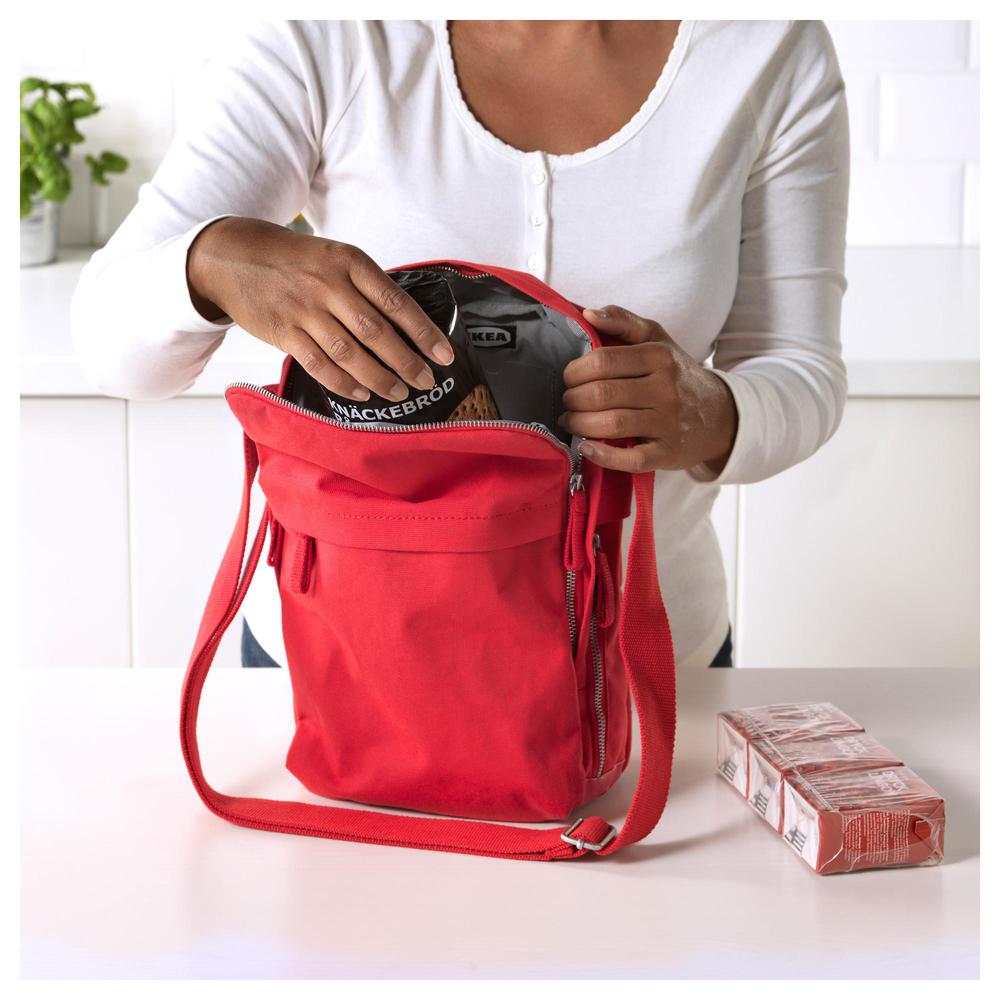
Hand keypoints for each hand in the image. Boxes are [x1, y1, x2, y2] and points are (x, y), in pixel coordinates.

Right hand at [186, 217, 454, 401]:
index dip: (424, 332)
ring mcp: (304, 309)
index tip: (444, 355)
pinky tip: (362, 394)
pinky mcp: (283, 331)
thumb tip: (407, 327)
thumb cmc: (297, 261)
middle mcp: (328, 285)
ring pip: (349, 353)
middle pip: (376, 332)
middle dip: (406, 362)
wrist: (234, 256)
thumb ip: (366, 287)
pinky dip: (343, 383)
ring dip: (379, 378)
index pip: (396, 302)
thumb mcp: (335, 257)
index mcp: (350, 262)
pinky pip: (319, 364)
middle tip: (426, 381)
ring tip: (400, 393)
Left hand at [559, 305, 737, 474]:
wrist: (720, 416)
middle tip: (567, 402)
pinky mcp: (668, 452)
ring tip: (571, 422)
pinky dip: (603, 456)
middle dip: (572, 400)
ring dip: (580, 425)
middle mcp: (665, 389)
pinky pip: (632, 459)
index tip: (569, 378)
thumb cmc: (678, 376)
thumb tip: (588, 313)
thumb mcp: (658, 340)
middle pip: (602, 394)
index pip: (602, 361)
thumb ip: (623, 322)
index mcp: (659, 357)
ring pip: (612, 424)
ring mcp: (668, 422)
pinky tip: (587, 448)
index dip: (575, 372)